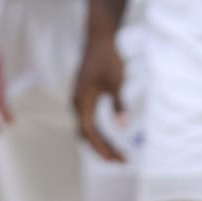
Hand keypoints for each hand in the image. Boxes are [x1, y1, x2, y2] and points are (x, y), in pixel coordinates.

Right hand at [73, 23, 126, 162]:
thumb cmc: (108, 59)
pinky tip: (111, 138)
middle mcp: (77, 102)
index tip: (117, 159)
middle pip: (86, 133)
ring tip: (119, 154)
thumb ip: (119, 105)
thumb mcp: (117, 82)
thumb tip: (124, 126)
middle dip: (103, 149)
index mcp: (81, 100)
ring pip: (87, 128)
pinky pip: (89, 120)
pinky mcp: (84, 97)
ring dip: (101, 142)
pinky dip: (99, 132)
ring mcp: (79, 100)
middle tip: (122, 161)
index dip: (102, 147)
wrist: (99, 40)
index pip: (88, 131)